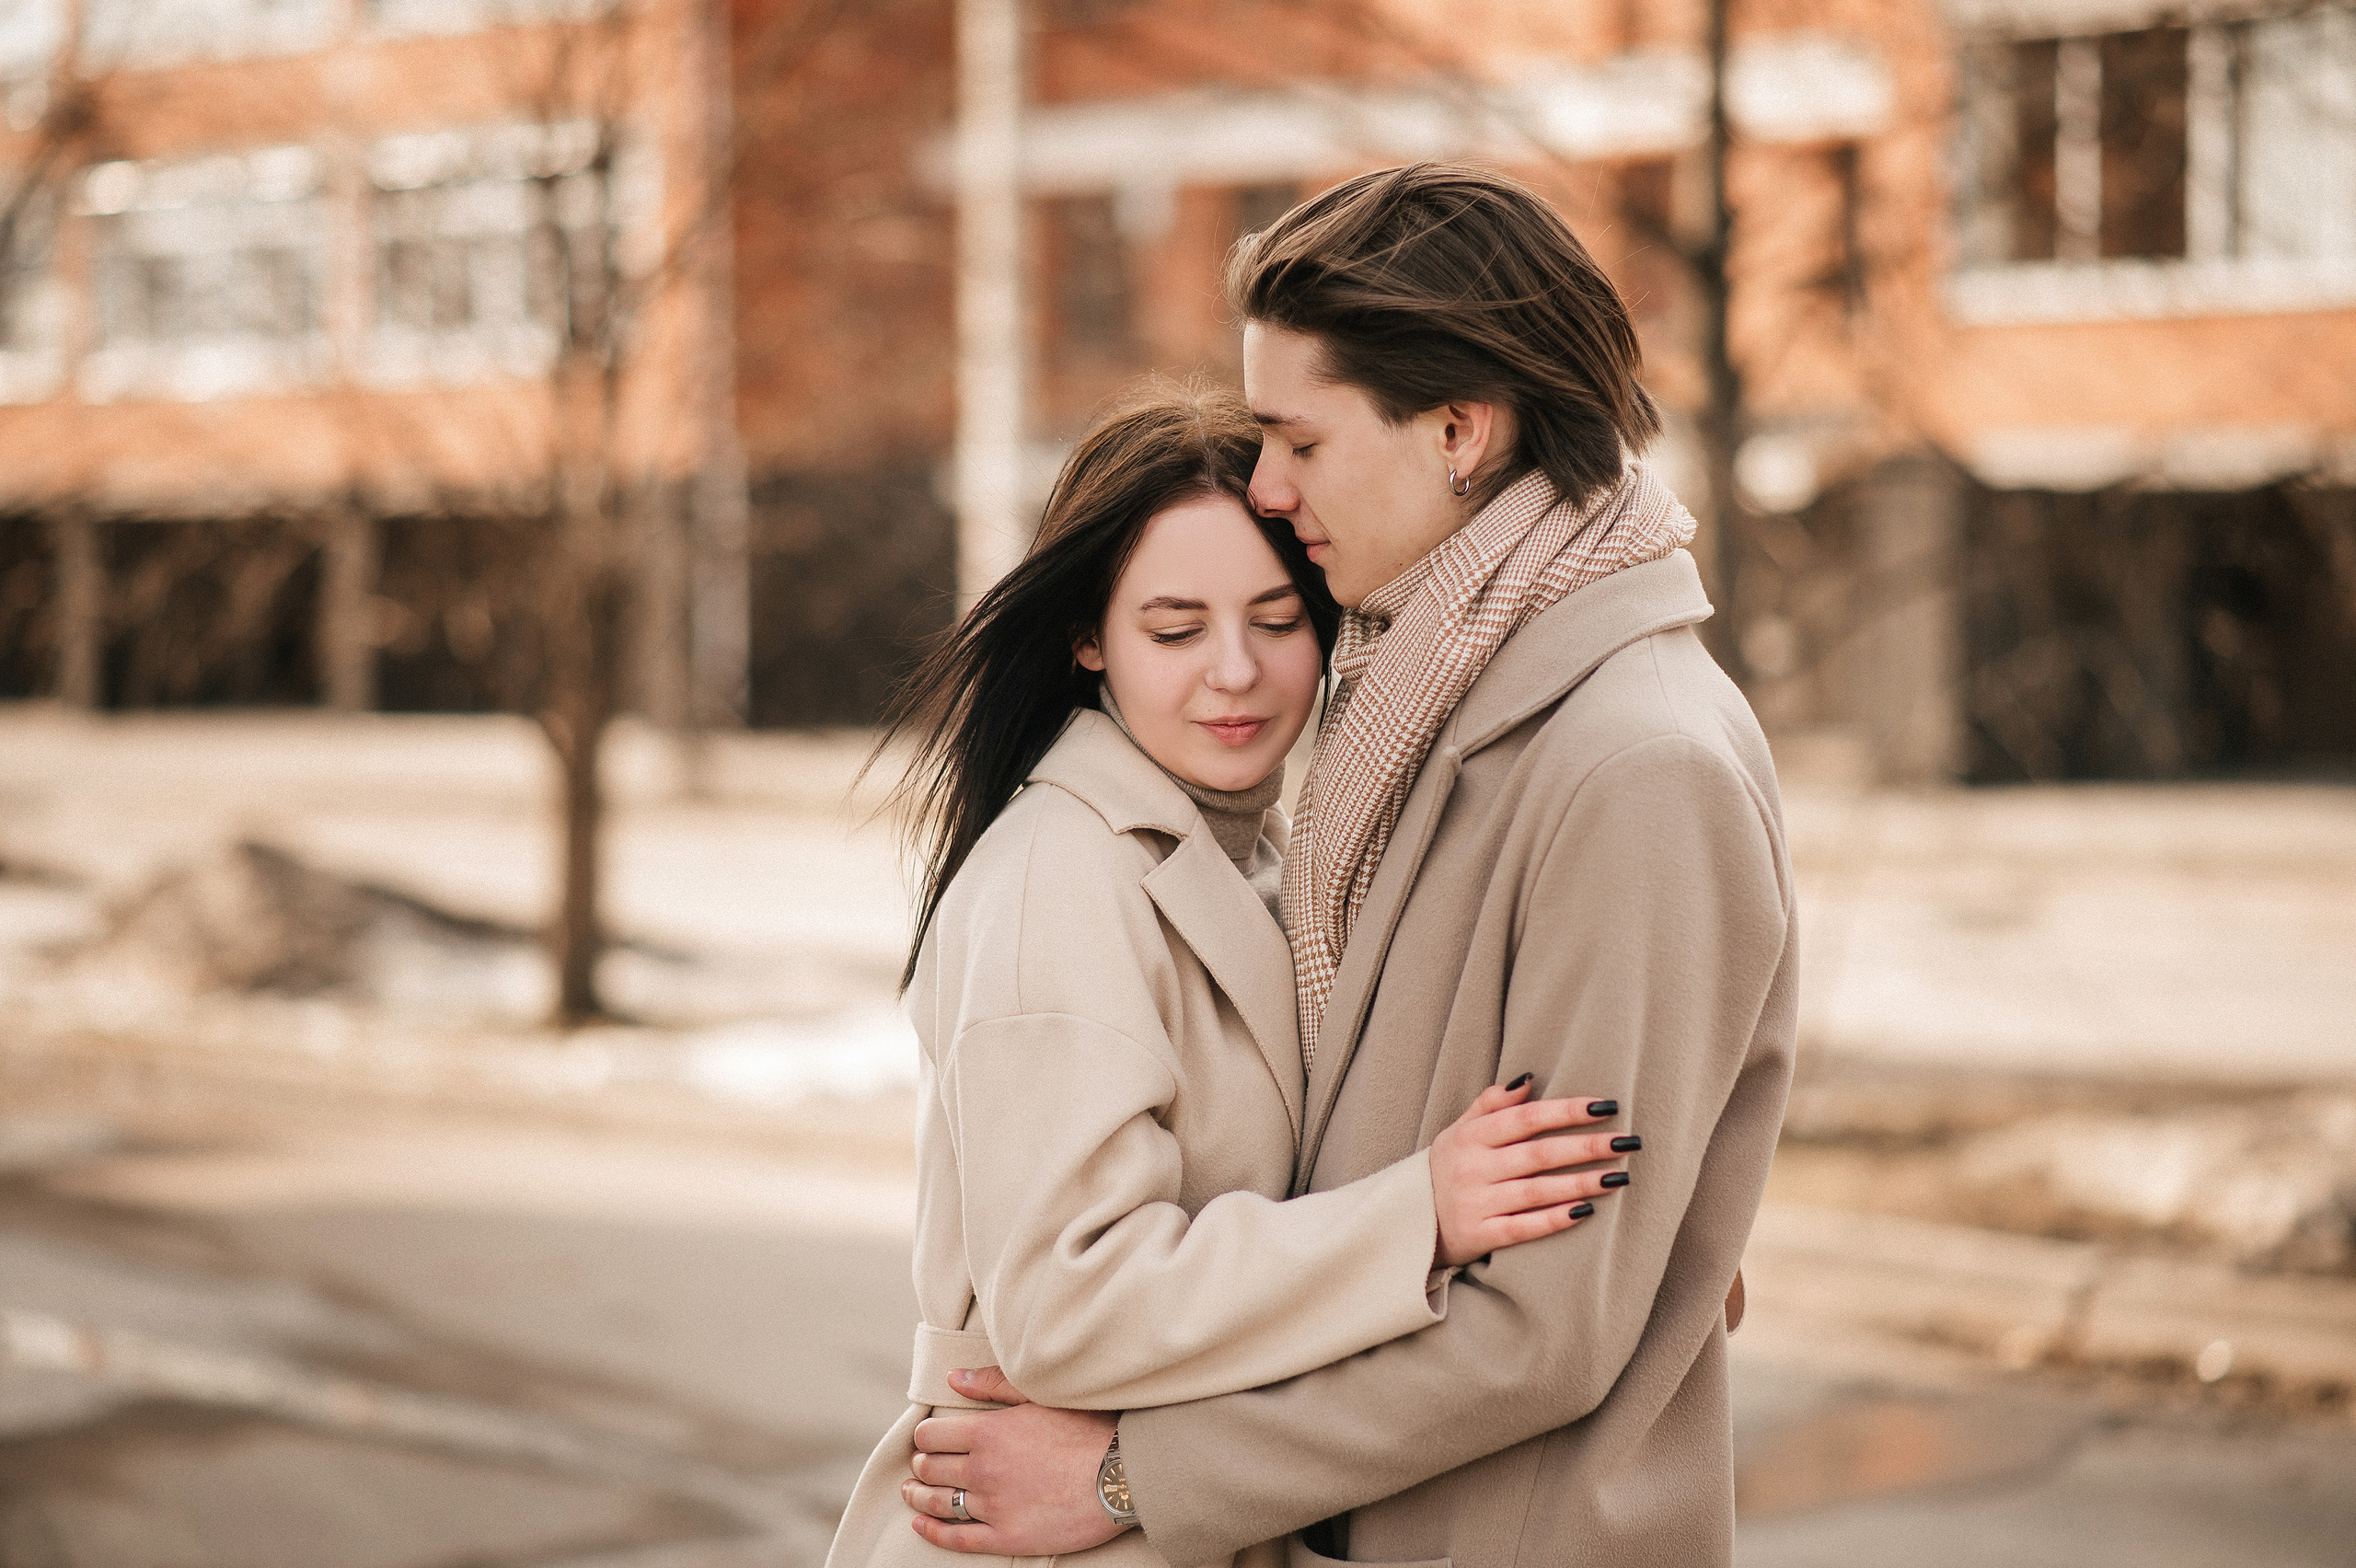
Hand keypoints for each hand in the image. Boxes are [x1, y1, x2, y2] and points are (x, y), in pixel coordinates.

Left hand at [902, 1367, 1126, 1554]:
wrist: (1122, 1475)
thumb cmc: (1088, 1429)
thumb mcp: (1041, 1395)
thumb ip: (993, 1384)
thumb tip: (952, 1378)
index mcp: (988, 1431)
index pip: (931, 1436)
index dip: (925, 1437)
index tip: (928, 1439)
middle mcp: (983, 1469)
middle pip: (930, 1468)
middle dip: (922, 1464)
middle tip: (923, 1464)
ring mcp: (993, 1507)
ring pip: (938, 1503)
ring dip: (918, 1496)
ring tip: (912, 1492)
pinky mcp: (1007, 1537)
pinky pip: (958, 1539)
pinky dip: (933, 1533)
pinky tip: (921, 1526)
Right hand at [1429, 1077, 1635, 1267]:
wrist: (1409, 1223)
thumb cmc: (1445, 1170)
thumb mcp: (1457, 1131)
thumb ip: (1490, 1104)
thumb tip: (1528, 1078)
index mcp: (1470, 1137)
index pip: (1525, 1118)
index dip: (1567, 1111)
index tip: (1606, 1106)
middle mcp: (1473, 1168)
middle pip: (1538, 1154)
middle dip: (1586, 1147)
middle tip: (1628, 1142)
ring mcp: (1476, 1203)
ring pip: (1537, 1191)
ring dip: (1581, 1183)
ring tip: (1619, 1177)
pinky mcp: (1480, 1236)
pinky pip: (1523, 1228)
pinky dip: (1554, 1219)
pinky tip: (1585, 1212)